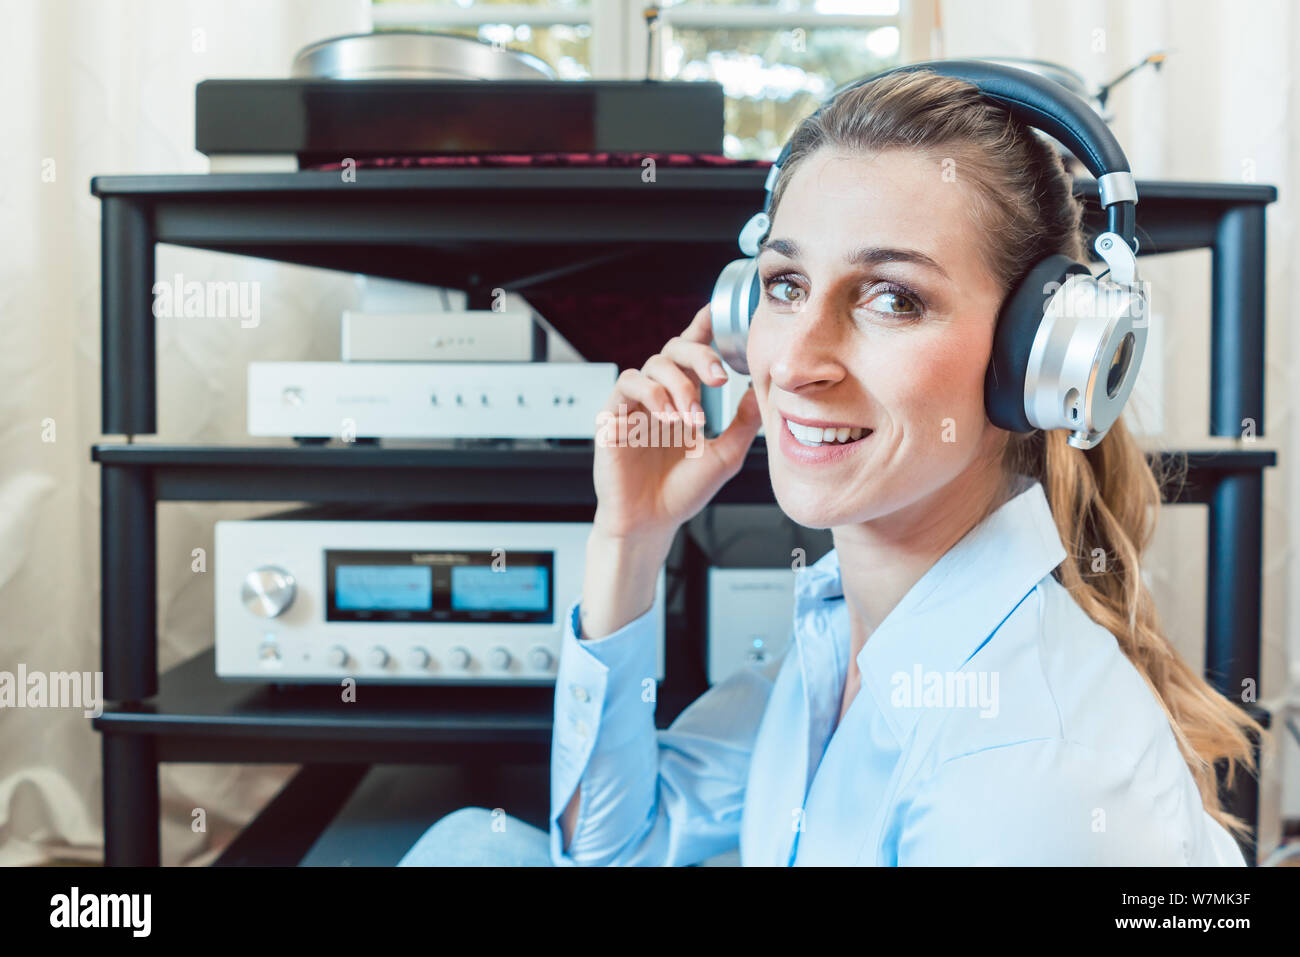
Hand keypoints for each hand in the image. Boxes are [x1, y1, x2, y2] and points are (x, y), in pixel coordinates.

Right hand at [591, 303, 762, 543]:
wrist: (650, 522)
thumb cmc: (681, 492)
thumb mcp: (725, 456)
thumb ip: (743, 423)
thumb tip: (764, 391)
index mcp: (684, 397)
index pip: (692, 352)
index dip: (704, 328)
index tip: (721, 313)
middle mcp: (659, 394)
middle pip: (674, 348)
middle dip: (700, 355)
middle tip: (721, 378)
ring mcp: (635, 403)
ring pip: (654, 364)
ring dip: (680, 385)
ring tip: (692, 419)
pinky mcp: (613, 414)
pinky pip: (628, 384)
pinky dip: (652, 394)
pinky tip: (668, 417)